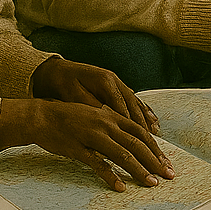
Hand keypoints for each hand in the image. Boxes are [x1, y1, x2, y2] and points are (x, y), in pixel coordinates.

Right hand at [0, 98, 173, 191]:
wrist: (41, 116)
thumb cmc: (70, 118)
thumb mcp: (96, 116)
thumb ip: (114, 125)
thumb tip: (132, 139)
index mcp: (112, 116)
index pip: (141, 133)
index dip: (156, 148)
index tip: (166, 163)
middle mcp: (106, 124)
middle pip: (137, 144)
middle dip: (154, 161)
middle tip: (168, 175)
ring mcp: (92, 136)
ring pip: (122, 154)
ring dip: (139, 170)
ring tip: (151, 183)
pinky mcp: (78, 148)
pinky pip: (98, 164)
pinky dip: (111, 176)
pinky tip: (120, 187)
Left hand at [30, 57, 158, 135]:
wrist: (53, 70)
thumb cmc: (60, 83)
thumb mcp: (71, 94)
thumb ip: (89, 106)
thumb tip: (105, 118)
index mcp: (105, 81)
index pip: (123, 106)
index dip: (132, 124)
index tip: (139, 140)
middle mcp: (115, 81)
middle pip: (134, 106)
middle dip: (145, 125)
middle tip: (153, 140)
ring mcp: (117, 83)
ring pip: (136, 104)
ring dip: (147, 120)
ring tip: (157, 134)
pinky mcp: (115, 87)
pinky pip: (133, 101)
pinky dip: (143, 112)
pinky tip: (151, 121)